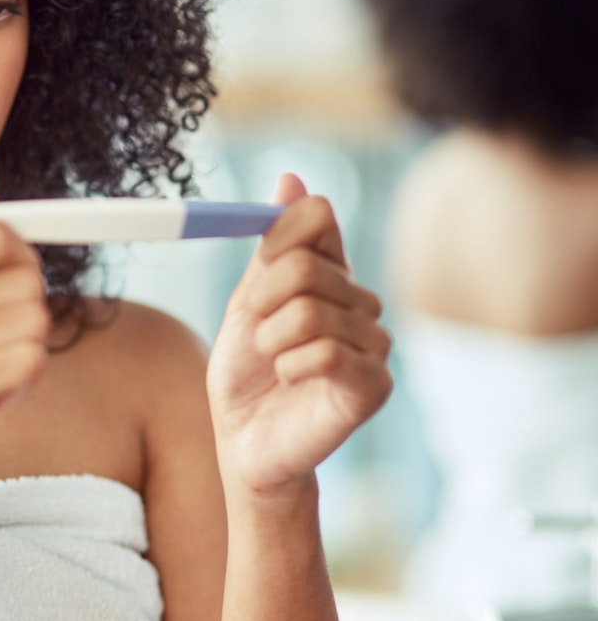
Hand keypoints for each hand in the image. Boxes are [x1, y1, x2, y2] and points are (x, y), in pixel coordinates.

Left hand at [207, 174, 392, 498]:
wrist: (245, 443)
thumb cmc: (245, 375)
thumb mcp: (248, 304)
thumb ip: (272, 247)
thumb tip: (290, 178)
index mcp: (329, 275)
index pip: (318, 216)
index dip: (281, 231)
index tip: (259, 263)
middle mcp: (359, 301)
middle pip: (307, 265)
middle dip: (263, 300)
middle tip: (258, 332)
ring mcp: (373, 343)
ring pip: (312, 312)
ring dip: (272, 340)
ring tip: (273, 363)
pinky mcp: (374, 384)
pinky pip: (324, 352)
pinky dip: (290, 366)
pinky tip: (290, 381)